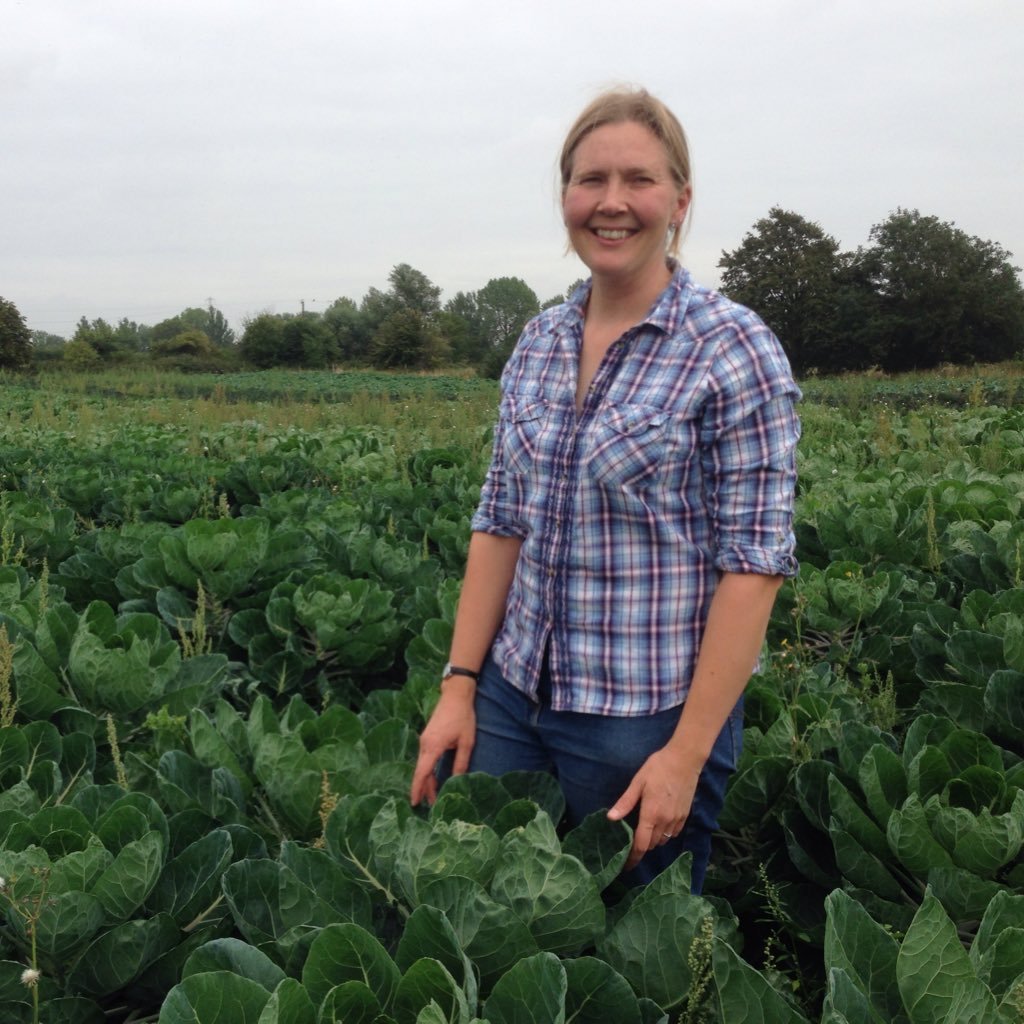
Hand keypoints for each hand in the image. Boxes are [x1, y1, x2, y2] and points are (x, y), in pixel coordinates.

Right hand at [409, 679, 476, 805]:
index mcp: (433, 747)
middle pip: (421, 772)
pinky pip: (424, 758)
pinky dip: (427, 770)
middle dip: (424, 789)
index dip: (418, 789)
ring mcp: (424, 740)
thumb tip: (457, 780)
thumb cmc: (463, 717)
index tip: (414, 803)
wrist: (455, 695)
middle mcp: (424, 744)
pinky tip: (433, 777)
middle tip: (430, 805)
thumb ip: (461, 762)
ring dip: (427, 780)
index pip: (422, 773)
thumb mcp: (466, 742)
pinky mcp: (427, 737)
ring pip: (422, 765)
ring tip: (433, 795)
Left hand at [607, 746, 701, 869]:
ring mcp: (677, 820)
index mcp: (651, 815)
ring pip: (663, 840)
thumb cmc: (658, 768)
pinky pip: (674, 833)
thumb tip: (610, 818)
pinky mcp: (686, 815)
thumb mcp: (638, 783)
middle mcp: (665, 821)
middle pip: (652, 845)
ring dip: (653, 840)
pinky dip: (665, 834)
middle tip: (631, 842)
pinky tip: (659, 824)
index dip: (633, 858)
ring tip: (644, 832)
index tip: (626, 866)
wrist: (685, 760)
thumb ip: (625, 802)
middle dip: (641, 847)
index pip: (641, 845)